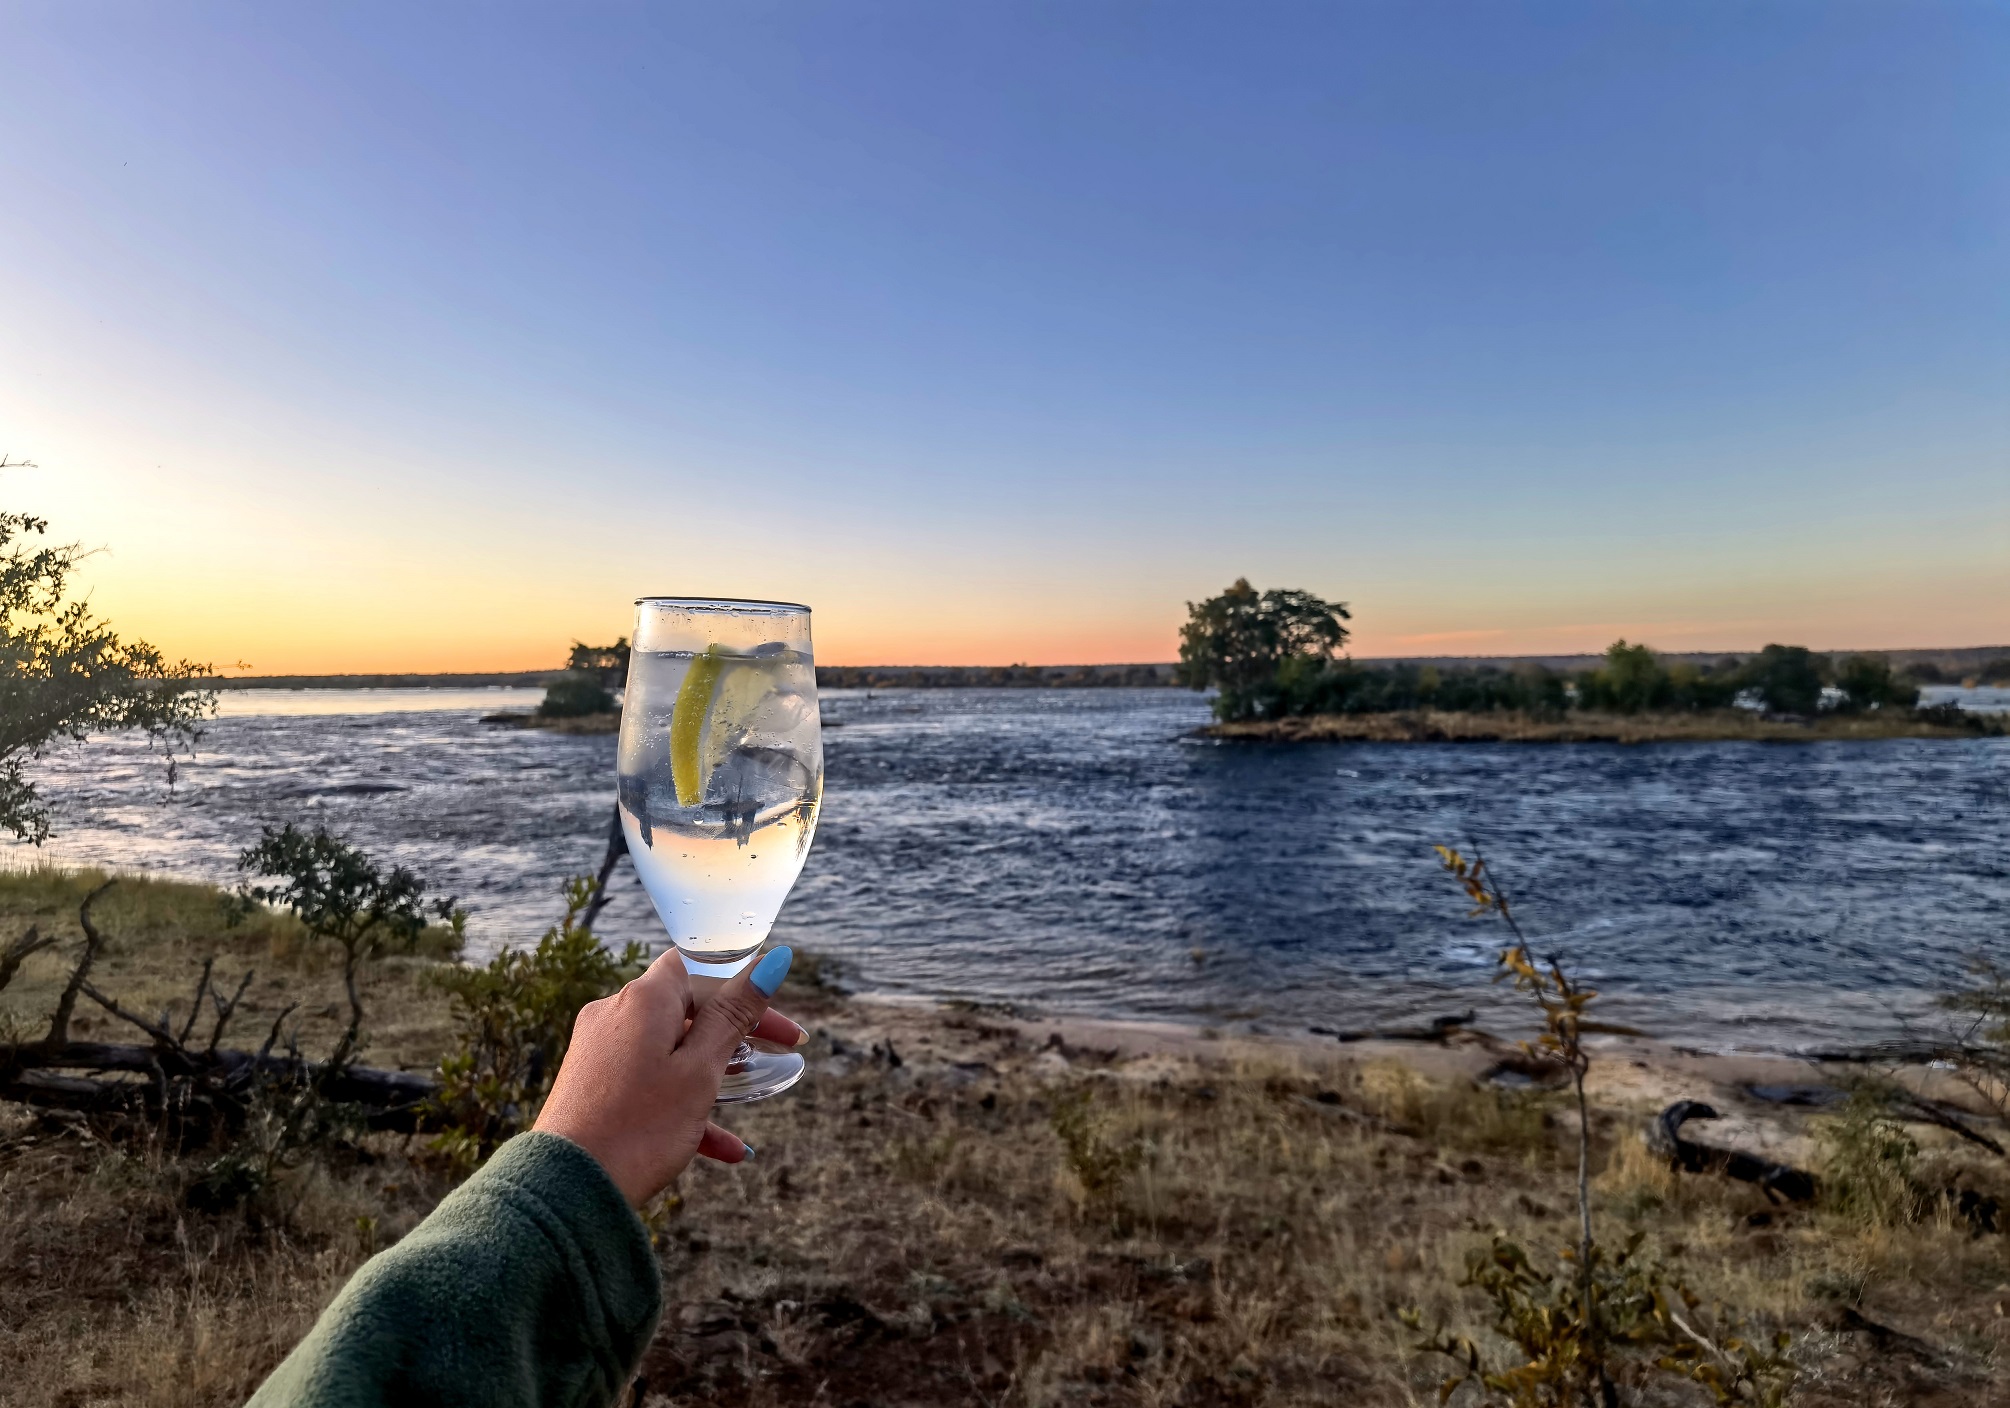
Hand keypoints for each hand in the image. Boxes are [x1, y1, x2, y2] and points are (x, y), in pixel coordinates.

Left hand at [533, 946, 799, 1205]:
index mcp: (643, 1000)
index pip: (697, 965)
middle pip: (686, 1006)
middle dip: (736, 1029)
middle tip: (783, 1049)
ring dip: (713, 1069)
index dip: (740, 980)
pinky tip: (725, 1148)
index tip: (774, 1009)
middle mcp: (615, 1014)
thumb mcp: (700, 1070)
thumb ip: (734, 1014)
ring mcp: (600, 1050)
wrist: (568, 1190)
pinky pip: (647, 1083)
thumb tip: (772, 961)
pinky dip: (683, 1103)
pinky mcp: (592, 1085)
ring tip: (754, 1093)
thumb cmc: (640, 1127)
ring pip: (669, 1049)